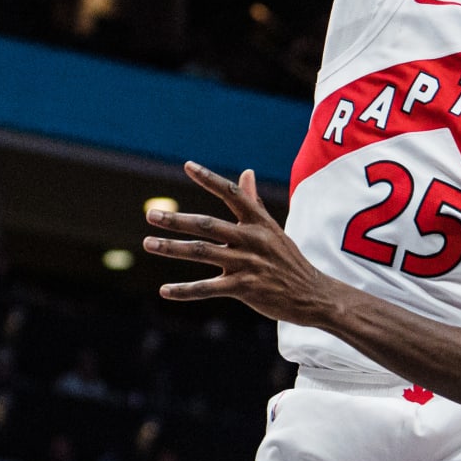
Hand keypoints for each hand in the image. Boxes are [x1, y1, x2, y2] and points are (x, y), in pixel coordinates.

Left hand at [144, 162, 333, 324]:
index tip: (188, 166)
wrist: (312, 294)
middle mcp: (251, 239)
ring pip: (203, 253)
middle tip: (151, 214)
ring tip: (148, 244)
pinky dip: (185, 290)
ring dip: (172, 248)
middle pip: (207, 225)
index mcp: (258, 222)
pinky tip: (164, 291)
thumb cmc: (287, 259)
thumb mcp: (272, 228)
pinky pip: (208, 288)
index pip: (232, 194)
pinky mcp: (245, 289)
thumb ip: (253, 202)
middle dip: (177, 220)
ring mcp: (248, 264)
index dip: (210, 179)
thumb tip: (246, 172)